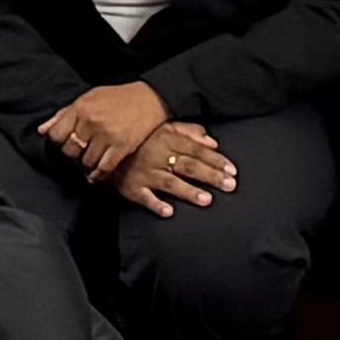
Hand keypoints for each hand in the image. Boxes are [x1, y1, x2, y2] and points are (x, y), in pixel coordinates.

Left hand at [39, 81, 171, 176]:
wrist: (149, 98)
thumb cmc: (117, 98)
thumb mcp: (88, 98)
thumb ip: (64, 114)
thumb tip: (42, 130)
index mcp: (81, 108)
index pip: (55, 134)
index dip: (58, 142)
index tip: (65, 143)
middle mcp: (91, 122)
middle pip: (70, 151)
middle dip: (73, 155)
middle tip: (80, 154)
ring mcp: (106, 135)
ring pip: (85, 162)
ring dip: (86, 166)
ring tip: (90, 162)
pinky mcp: (121, 147)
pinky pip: (103, 169)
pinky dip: (98, 175)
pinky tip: (97, 174)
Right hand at [107, 120, 239, 212]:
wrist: (107, 146)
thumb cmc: (141, 138)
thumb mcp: (165, 127)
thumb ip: (189, 132)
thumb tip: (213, 141)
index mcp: (167, 139)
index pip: (196, 150)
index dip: (215, 159)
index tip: (232, 170)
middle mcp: (158, 155)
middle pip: (188, 166)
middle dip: (210, 176)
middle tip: (229, 185)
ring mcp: (145, 172)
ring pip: (170, 182)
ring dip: (189, 191)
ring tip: (207, 200)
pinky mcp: (132, 188)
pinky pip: (145, 197)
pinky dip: (156, 204)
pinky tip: (169, 212)